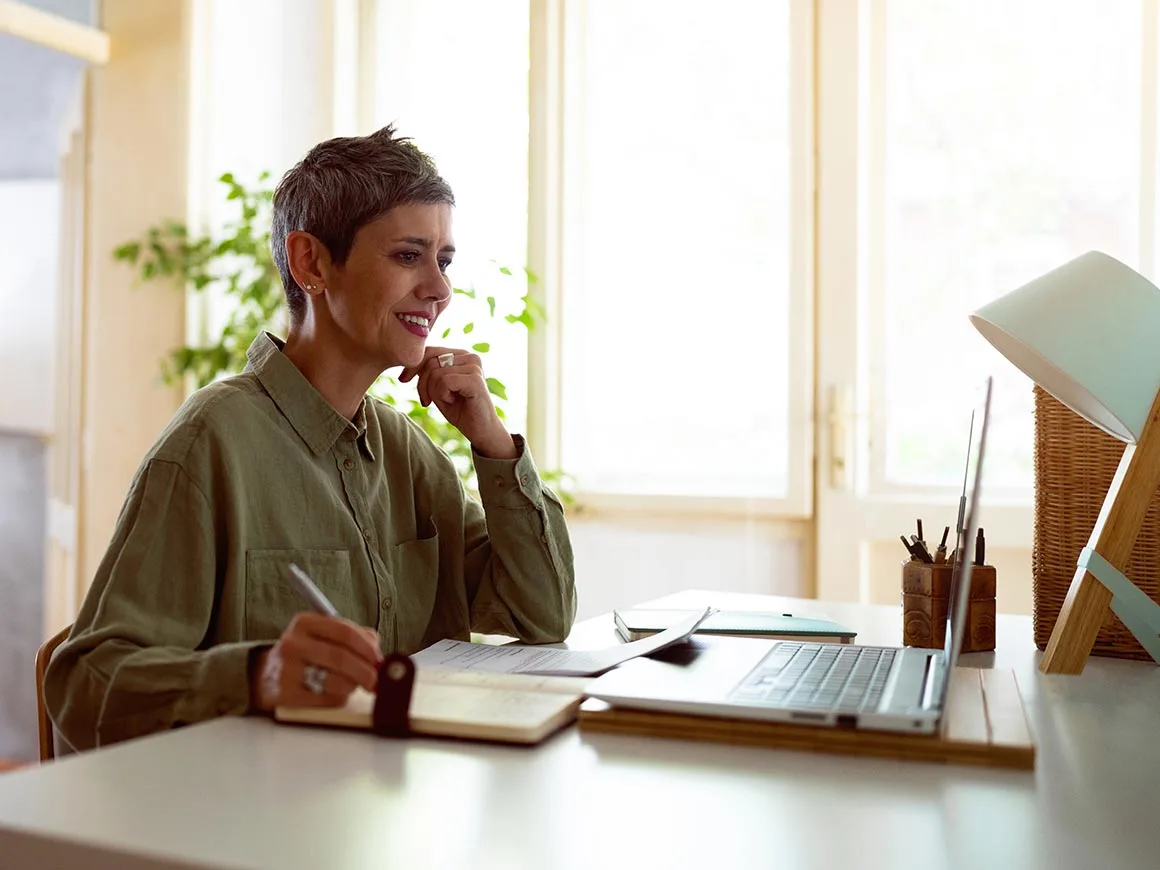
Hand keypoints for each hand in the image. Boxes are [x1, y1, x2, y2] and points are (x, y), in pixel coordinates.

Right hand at [250, 613, 383, 712]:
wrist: (264, 676)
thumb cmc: (304, 655)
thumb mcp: (323, 636)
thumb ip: (353, 638)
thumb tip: (378, 653)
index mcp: (305, 623)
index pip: (345, 632)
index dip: (368, 648)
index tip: (379, 660)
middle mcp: (292, 643)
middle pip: (341, 657)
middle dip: (366, 671)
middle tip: (376, 681)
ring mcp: (286, 669)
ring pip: (335, 680)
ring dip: (352, 686)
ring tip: (352, 685)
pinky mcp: (285, 694)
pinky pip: (325, 699)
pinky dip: (338, 698)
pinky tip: (336, 694)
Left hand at [399, 346, 517, 458]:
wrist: (481, 430)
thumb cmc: (459, 409)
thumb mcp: (437, 387)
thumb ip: (428, 372)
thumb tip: (408, 360)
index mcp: (461, 354)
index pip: (429, 350)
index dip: (413, 365)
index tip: (403, 380)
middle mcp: (470, 356)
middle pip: (430, 361)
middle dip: (422, 383)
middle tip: (426, 401)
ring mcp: (474, 366)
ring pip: (435, 372)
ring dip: (434, 392)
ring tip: (447, 401)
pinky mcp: (475, 379)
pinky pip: (444, 381)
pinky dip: (442, 395)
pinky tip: (453, 401)